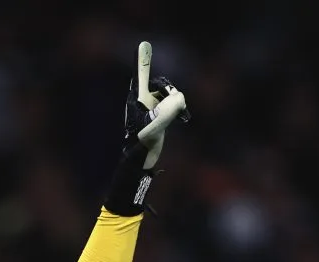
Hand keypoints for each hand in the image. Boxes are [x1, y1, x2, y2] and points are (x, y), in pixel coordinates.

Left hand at [104, 41, 190, 214]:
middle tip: (175, 105)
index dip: (144, 61)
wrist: (140, 161)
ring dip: (177, 102)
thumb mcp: (156, 126)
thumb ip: (169, 109)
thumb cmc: (142, 144)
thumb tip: (180, 96)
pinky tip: (181, 118)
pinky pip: (172, 103)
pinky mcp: (158, 114)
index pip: (142, 76)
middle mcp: (142, 100)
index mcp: (137, 100)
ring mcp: (150, 107)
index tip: (144, 44)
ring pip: (170, 93)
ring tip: (178, 116)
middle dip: (171, 92)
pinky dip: (179, 108)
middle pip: (162, 84)